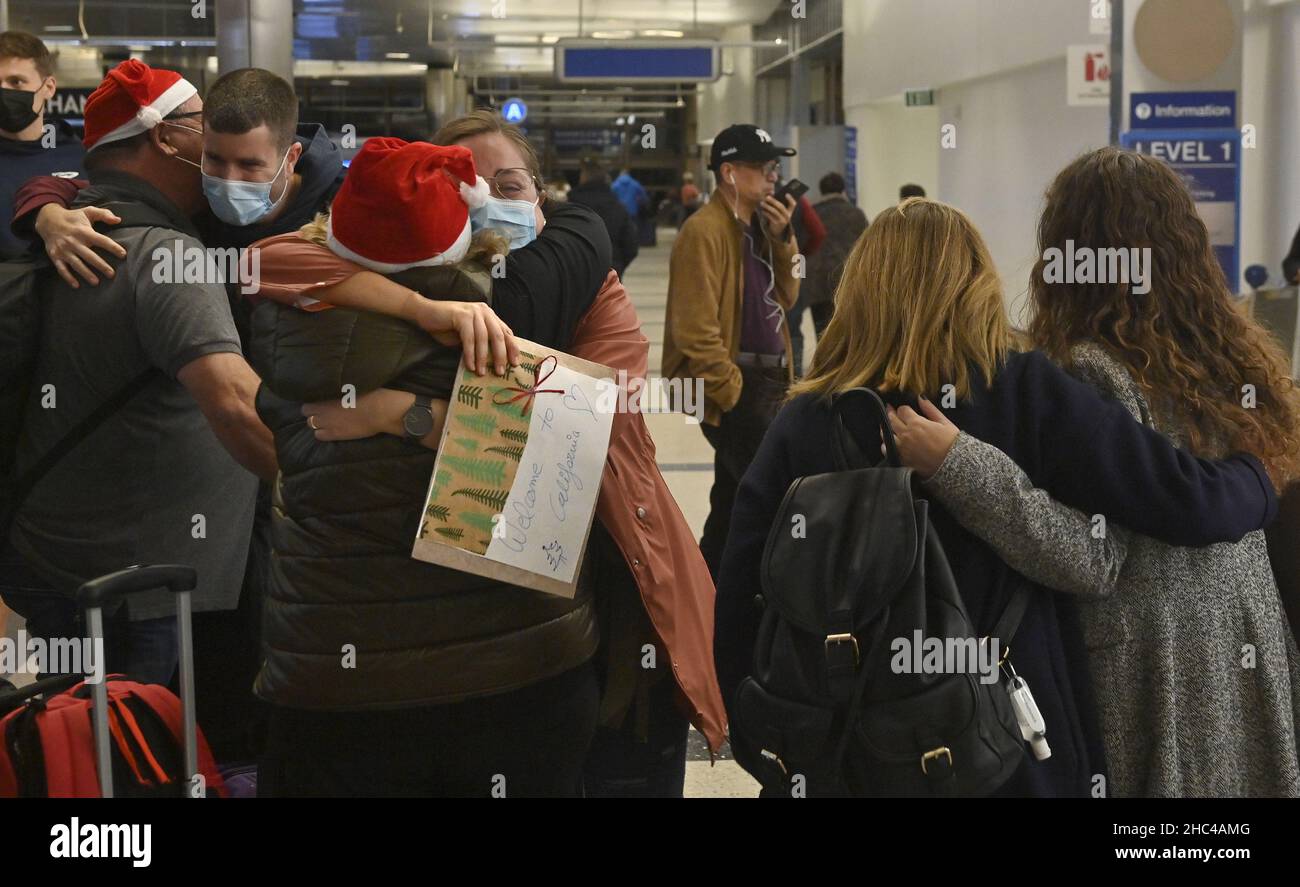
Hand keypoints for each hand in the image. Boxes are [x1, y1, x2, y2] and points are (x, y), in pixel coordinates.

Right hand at [35, 205, 125, 287]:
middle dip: (101, 265)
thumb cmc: (73, 217)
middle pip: (89, 256)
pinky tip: (76, 285)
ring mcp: (64, 249)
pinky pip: (61, 268)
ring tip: (96, 282)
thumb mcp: (88, 211)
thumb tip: (118, 220)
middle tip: (112, 274)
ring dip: (86, 273)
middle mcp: (74, 241)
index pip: (101, 240)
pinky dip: (68, 277)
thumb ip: (104, 214)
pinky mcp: (55, 255)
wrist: (47, 219)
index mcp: (84, 231)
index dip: (112, 247)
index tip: (123, 254)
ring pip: (76, 264)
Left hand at [302, 389, 448, 445]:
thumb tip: (336, 385)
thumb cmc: (370, 394)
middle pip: (307, 414)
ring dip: (317, 422)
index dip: (312, 402)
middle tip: (322, 410)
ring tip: (326, 420)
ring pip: (311, 425)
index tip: (319, 401)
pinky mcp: (337, 435)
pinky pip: (320, 436)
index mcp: (327, 397)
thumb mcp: (353, 385)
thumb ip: (340, 388)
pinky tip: (330, 430)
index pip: (307, 402)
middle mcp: (324, 412)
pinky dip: (322, 433)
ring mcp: (329, 425)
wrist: (381, 411)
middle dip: (312, 412)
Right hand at [411, 298, 519, 375]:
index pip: (506, 332)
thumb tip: (493, 363)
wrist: (425, 313)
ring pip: (484, 338)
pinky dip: (469, 354)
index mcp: (489, 315)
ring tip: (482, 372)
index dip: (512, 348)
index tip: (515, 363)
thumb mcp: (469, 337)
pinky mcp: (462, 315)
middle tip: (500, 372)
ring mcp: (473, 311)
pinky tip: (469, 365)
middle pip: (498, 335)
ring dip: (483, 358)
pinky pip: (469, 338)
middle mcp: (484, 311)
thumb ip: (481, 344)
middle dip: (500, 355)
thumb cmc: (447, 327)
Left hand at [759, 194, 795, 242]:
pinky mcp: (777, 224)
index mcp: (790, 211)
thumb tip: (771, 193)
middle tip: (767, 197)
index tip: (786, 194)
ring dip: (767, 206)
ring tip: (762, 203)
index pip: (793, 204)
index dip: (790, 199)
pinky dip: (765, 213)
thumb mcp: (781, 212)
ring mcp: (782, 221)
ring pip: (774, 212)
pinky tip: (762, 210)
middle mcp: (787, 216)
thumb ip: (778, 204)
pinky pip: (770, 217)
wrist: (778, 232)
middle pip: (781, 207)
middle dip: (773, 201)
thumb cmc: (778, 218)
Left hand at [886, 397, 959, 479]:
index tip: (903, 409)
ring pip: (886, 435)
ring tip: (888, 426)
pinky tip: (889, 443)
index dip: (903, 408)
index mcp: (916, 423)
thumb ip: (930, 409)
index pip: (902, 410)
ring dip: (886, 428)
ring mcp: (902, 448)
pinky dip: (886, 445)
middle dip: (890, 414)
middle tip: (889, 410)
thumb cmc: (952, 443)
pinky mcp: (901, 460)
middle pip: (891, 420)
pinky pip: (887, 450)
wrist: (954, 466)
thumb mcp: (944, 422)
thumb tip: (920, 397)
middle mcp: (906, 435)